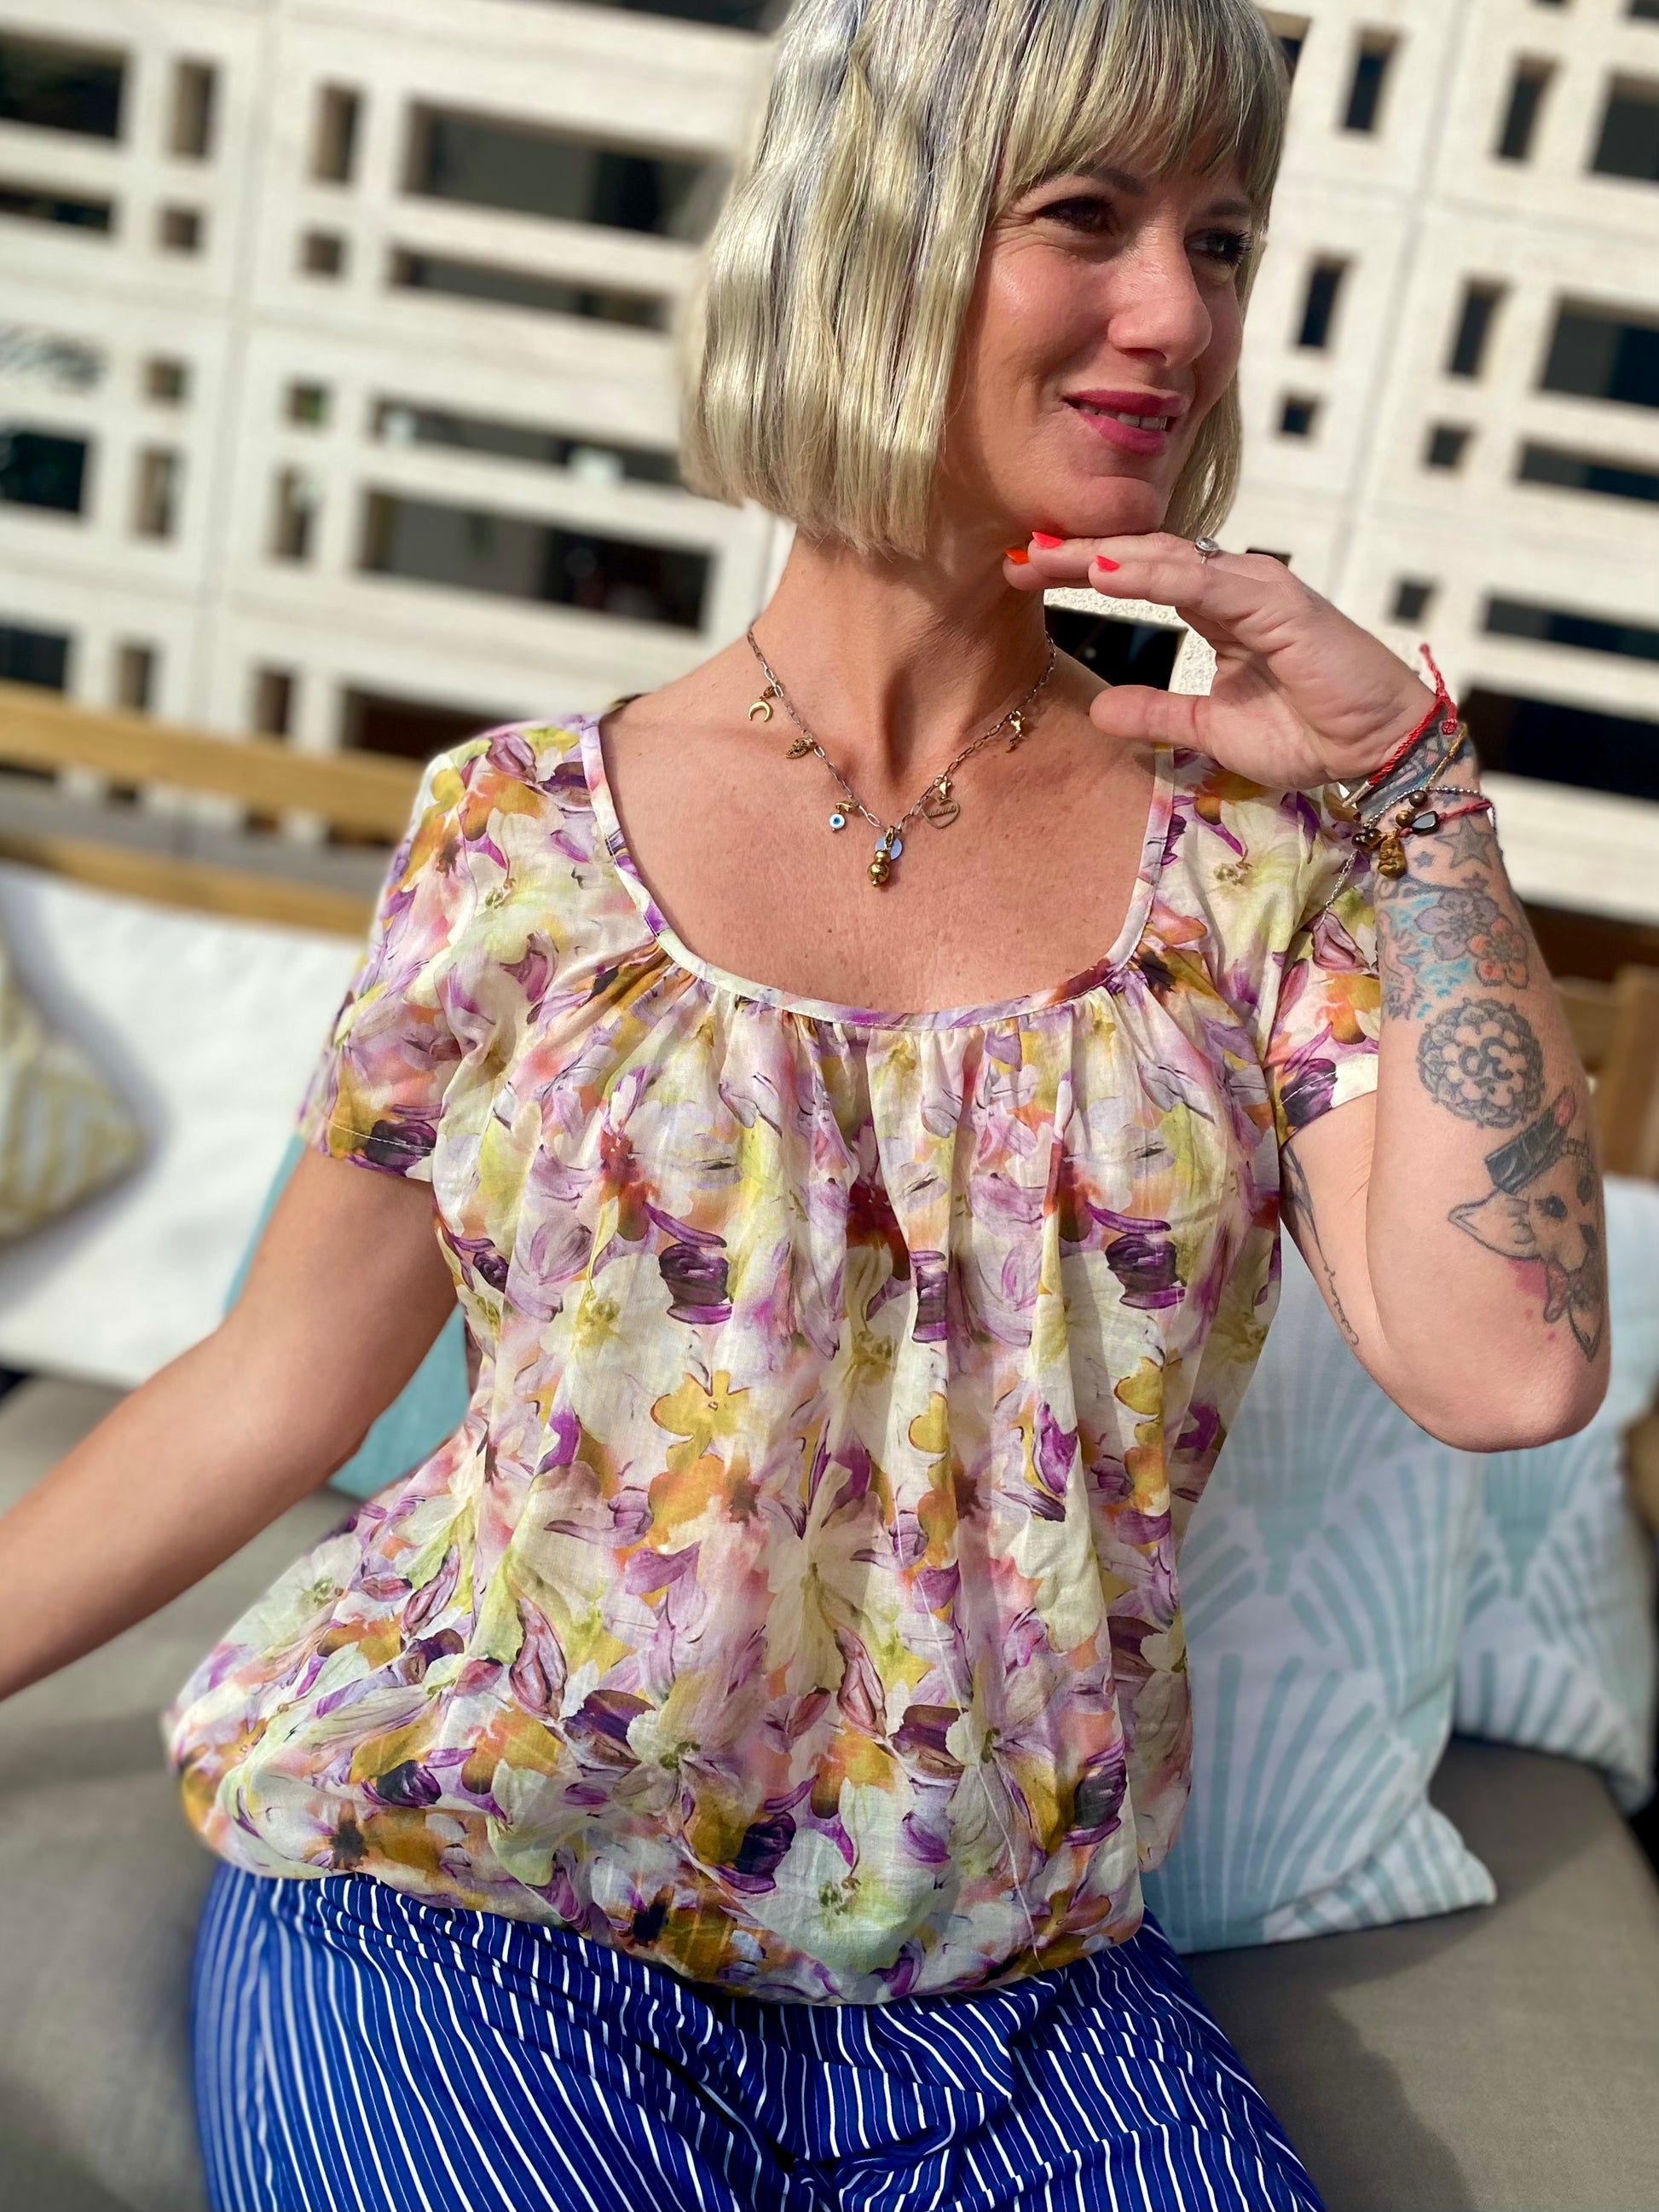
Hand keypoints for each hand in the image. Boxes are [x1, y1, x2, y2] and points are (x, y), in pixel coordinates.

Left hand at [1007, 531, 1436, 788]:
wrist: (1377, 749)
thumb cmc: (1309, 733)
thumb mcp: (1210, 730)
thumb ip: (1158, 714)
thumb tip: (1100, 710)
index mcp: (1220, 607)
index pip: (1140, 575)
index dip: (1084, 570)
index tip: (1026, 573)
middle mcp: (1235, 585)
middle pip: (1144, 555)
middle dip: (1080, 552)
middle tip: (1020, 551)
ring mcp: (1258, 587)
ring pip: (1168, 557)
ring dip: (1105, 553)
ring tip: (1048, 554)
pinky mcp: (1278, 603)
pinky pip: (1205, 582)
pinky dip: (1154, 574)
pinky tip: (1107, 571)